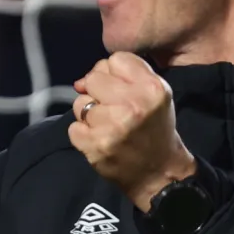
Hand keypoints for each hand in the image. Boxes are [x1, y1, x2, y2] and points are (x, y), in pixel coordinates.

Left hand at [69, 53, 195, 211]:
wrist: (159, 173)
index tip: (119, 89)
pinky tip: (100, 140)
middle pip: (93, 78)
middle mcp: (133, 105)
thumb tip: (80, 82)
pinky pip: (73, 128)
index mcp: (151, 88)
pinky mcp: (96, 145)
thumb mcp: (154, 94)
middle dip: (98, 92)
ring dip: (89, 115)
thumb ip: (123, 77)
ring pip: (80, 104)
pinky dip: (83, 135)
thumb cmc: (155, 129)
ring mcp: (113, 126)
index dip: (113, 73)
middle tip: (112, 110)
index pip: (115, 59)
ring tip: (107, 126)